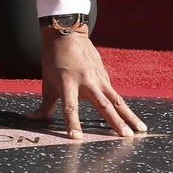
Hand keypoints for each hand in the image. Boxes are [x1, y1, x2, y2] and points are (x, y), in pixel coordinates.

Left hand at [27, 27, 146, 139]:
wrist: (67, 34)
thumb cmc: (53, 60)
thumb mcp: (47, 82)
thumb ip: (44, 104)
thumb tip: (31, 119)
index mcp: (67, 84)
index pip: (69, 108)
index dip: (72, 123)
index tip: (76, 138)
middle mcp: (86, 81)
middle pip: (103, 105)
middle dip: (115, 122)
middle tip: (126, 137)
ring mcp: (98, 78)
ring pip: (117, 100)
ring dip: (129, 116)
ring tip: (141, 130)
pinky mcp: (105, 76)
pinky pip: (114, 94)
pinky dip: (123, 107)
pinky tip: (132, 120)